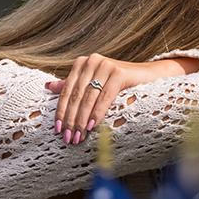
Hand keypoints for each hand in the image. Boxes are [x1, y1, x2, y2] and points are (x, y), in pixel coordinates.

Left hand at [45, 55, 198, 144]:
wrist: (150, 76)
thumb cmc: (120, 84)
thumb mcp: (93, 84)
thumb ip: (72, 85)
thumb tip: (47, 87)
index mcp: (82, 63)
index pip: (67, 91)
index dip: (61, 111)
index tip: (57, 130)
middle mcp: (92, 60)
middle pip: (76, 96)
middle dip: (71, 120)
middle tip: (68, 138)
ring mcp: (105, 65)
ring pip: (88, 99)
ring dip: (82, 121)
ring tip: (78, 137)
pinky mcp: (119, 73)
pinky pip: (104, 98)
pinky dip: (97, 114)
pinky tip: (92, 127)